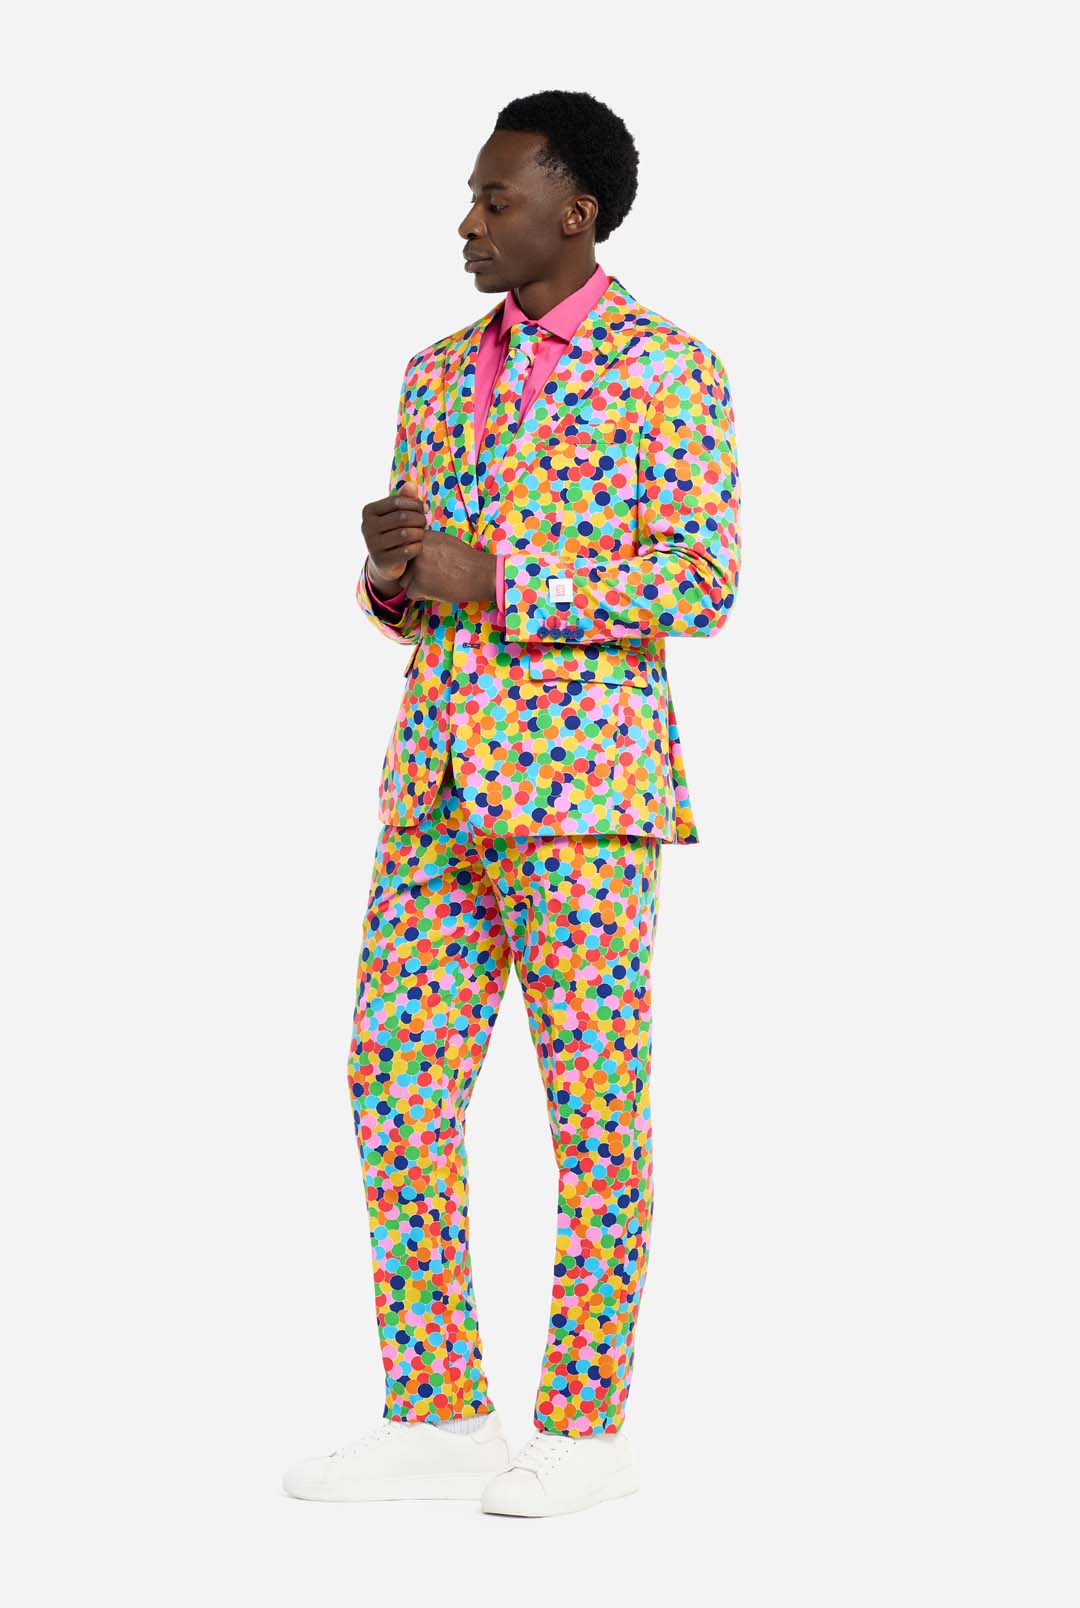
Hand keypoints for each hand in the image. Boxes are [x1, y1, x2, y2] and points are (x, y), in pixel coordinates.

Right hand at [362, 477, 426, 595]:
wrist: (384, 563)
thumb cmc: (393, 532)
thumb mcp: (396, 513)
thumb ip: (404, 498)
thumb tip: (412, 485)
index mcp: (368, 511)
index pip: (396, 502)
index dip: (415, 504)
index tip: (425, 509)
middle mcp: (366, 527)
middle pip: (402, 518)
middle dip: (419, 519)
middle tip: (425, 523)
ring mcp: (372, 545)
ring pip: (406, 534)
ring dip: (419, 533)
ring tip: (421, 534)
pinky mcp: (381, 561)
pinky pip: (407, 550)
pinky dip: (417, 547)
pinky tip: (418, 546)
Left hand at [402, 525, 496, 606]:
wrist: (480, 574)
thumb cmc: (466, 559)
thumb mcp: (444, 541)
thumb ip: (426, 543)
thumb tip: (411, 549)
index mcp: (423, 537)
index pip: (406, 550)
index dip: (414, 560)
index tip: (430, 564)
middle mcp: (417, 549)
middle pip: (402, 566)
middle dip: (412, 573)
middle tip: (431, 576)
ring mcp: (417, 567)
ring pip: (404, 580)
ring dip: (415, 585)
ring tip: (434, 583)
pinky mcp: (420, 584)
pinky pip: (410, 593)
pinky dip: (421, 596)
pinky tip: (435, 591)